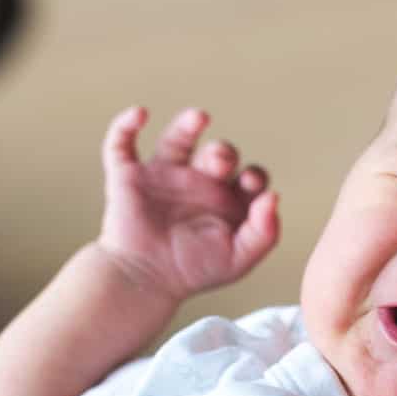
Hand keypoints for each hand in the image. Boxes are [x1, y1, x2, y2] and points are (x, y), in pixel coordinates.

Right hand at [96, 106, 280, 300]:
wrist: (144, 281)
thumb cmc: (192, 272)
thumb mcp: (238, 259)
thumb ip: (264, 232)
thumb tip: (274, 197)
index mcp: (226, 201)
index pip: (249, 177)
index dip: (256, 175)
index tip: (252, 181)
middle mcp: (197, 183)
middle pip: (218, 153)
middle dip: (223, 152)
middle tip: (220, 164)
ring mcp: (163, 176)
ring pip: (177, 139)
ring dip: (187, 124)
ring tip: (200, 118)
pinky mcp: (128, 175)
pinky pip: (122, 143)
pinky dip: (126, 124)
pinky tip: (141, 114)